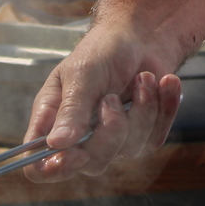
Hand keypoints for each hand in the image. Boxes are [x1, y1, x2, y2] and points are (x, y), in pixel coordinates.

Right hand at [22, 20, 185, 181]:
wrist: (142, 36)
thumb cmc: (102, 50)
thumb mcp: (82, 73)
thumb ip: (71, 109)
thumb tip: (56, 144)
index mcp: (53, 123)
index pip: (40, 166)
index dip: (54, 169)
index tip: (76, 153)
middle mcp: (81, 138)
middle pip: (92, 163)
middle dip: (111, 129)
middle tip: (113, 97)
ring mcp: (114, 141)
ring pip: (129, 149)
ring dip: (142, 108)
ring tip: (143, 77)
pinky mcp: (144, 136)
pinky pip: (155, 137)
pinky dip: (164, 107)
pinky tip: (164, 83)